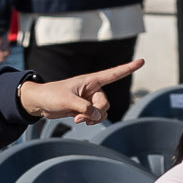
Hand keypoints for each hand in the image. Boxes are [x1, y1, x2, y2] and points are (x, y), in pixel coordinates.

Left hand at [20, 59, 136, 122]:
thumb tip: (97, 117)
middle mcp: (92, 89)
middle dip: (96, 113)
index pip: (113, 74)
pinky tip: (78, 121)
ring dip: (92, 119)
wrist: (40, 103)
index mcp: (90, 80)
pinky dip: (89, 121)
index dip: (128, 68)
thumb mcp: (67, 100)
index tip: (142, 61)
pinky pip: (95, 117)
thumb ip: (84, 108)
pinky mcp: (85, 108)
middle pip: (105, 103)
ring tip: (77, 119)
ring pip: (102, 112)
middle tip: (80, 116)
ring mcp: (89, 99)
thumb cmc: (51, 95)